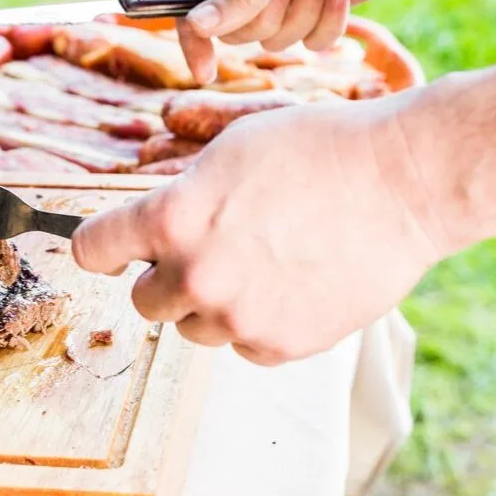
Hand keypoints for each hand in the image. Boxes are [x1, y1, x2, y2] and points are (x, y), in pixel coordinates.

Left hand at [71, 93, 443, 364]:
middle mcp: (195, 276)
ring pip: (193, 328)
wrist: (403, 181)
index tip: (113, 248)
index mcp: (172, 220)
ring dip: (211, 304)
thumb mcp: (229, 151)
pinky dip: (257, 323)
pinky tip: (290, 285)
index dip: (102, 246)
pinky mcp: (279, 345)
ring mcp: (237, 318)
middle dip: (164, 278)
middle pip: (142, 301)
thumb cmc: (318, 149)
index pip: (93, 250)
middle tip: (207, 251)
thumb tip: (153, 230)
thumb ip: (179, 198)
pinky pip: (243, 345)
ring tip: (260, 264)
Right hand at [177, 0, 426, 83]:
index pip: (191, 3)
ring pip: (275, 40)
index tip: (204, 71)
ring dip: (303, 16)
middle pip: (236, 31)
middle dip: (268, 17)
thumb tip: (197, 27)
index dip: (194, 39)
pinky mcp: (319, 10)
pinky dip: (328, 24)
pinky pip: (311, 42)